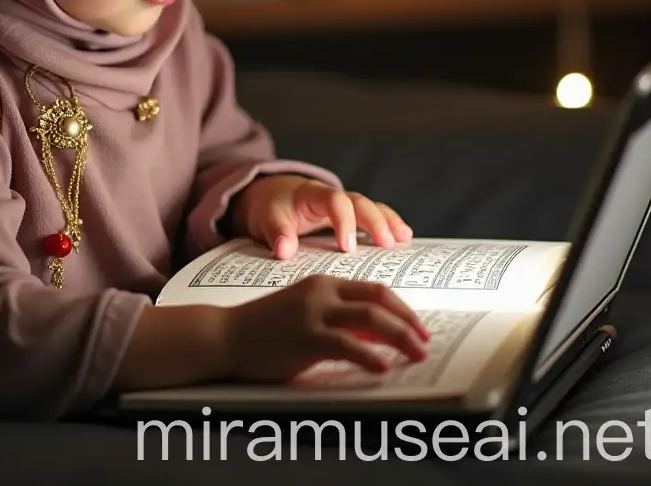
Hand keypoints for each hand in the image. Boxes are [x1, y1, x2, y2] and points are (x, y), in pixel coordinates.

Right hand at [225, 274, 430, 381]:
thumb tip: (376, 335)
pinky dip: (370, 357)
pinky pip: (348, 345)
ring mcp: (314, 314)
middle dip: (408, 322)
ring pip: (371, 319)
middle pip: (378, 300)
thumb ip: (338, 317)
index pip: (374, 289)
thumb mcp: (304, 313)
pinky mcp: (305, 338)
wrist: (226, 335)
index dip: (401, 307)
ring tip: (416, 356)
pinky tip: (382, 368)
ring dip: (400, 338)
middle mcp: (322, 293)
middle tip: (425, 342)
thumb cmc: (264, 328)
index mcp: (323, 283)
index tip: (417, 326)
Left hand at [234, 175, 412, 258]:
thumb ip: (277, 232)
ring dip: (388, 221)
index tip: (347, 247)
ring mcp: (343, 205)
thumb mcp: (266, 218)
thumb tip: (283, 250)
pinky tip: (404, 238)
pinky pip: (372, 216)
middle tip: (386, 243)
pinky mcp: (348, 216)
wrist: (270, 194)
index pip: (333, 201)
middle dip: (374, 220)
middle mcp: (332, 196)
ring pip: (370, 207)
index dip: (343, 222)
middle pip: (359, 201)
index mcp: (312, 193)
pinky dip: (388, 224)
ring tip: (404, 238)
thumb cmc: (270, 207)